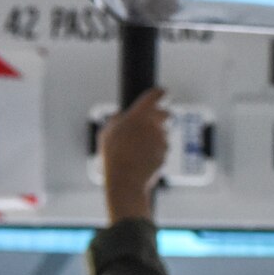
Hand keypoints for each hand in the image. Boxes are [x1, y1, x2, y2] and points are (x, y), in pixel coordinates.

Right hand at [101, 86, 169, 224]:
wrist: (126, 181)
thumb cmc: (114, 156)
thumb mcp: (106, 133)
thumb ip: (115, 120)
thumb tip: (119, 115)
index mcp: (140, 115)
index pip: (156, 95)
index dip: (160, 93)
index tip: (163, 93)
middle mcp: (155, 125)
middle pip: (166, 114)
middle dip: (162, 117)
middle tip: (152, 123)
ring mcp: (162, 141)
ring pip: (163, 134)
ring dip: (154, 139)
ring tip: (137, 151)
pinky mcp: (165, 155)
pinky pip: (162, 150)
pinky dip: (155, 153)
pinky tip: (141, 161)